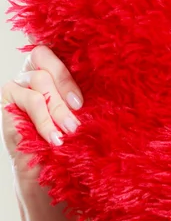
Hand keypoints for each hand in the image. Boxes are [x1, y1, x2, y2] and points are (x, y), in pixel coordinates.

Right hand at [1, 45, 83, 182]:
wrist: (45, 169)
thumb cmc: (67, 139)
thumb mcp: (79, 114)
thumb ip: (83, 99)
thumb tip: (109, 89)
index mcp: (52, 70)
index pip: (58, 51)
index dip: (70, 69)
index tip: (82, 100)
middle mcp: (32, 72)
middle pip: (47, 62)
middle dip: (66, 86)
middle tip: (79, 110)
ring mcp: (17, 85)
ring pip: (40, 80)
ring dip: (59, 107)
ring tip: (70, 129)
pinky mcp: (6, 99)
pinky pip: (30, 100)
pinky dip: (45, 119)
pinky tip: (54, 137)